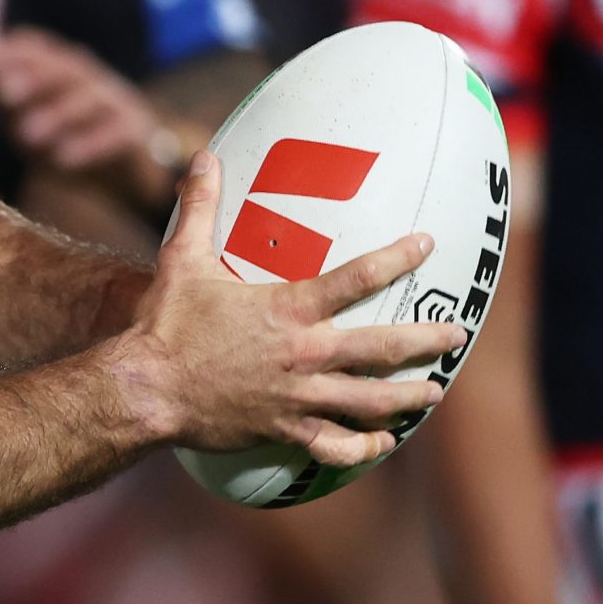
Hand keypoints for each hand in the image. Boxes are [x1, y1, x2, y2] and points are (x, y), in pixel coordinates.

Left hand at [0, 27, 180, 210]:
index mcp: (59, 68)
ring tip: (26, 136)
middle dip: (33, 77)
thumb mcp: (25, 114)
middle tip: (3, 95)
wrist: (117, 178)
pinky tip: (65, 159)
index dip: (9, 51)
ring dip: (57, 114)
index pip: (36, 47)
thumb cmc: (63, 137)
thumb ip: (1, 84)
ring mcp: (115, 102)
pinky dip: (91, 144)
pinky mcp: (135, 132)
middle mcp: (88, 79)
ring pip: (89, 98)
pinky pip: (117, 133)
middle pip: (63, 67)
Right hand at [114, 151, 460, 463]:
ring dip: (408, 396)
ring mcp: (296, 396)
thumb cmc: (165, 323)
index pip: (357, 277)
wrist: (145, 389)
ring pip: (369, 400)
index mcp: (287, 309)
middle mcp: (303, 353)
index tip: (426, 243)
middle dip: (427, 340)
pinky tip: (381, 442)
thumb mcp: (181, 258)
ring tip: (434, 393)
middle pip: (383, 348)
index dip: (397, 257)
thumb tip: (201, 157)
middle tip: (456, 334)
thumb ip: (198, 207)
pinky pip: (334, 445)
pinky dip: (362, 446)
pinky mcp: (282, 429)